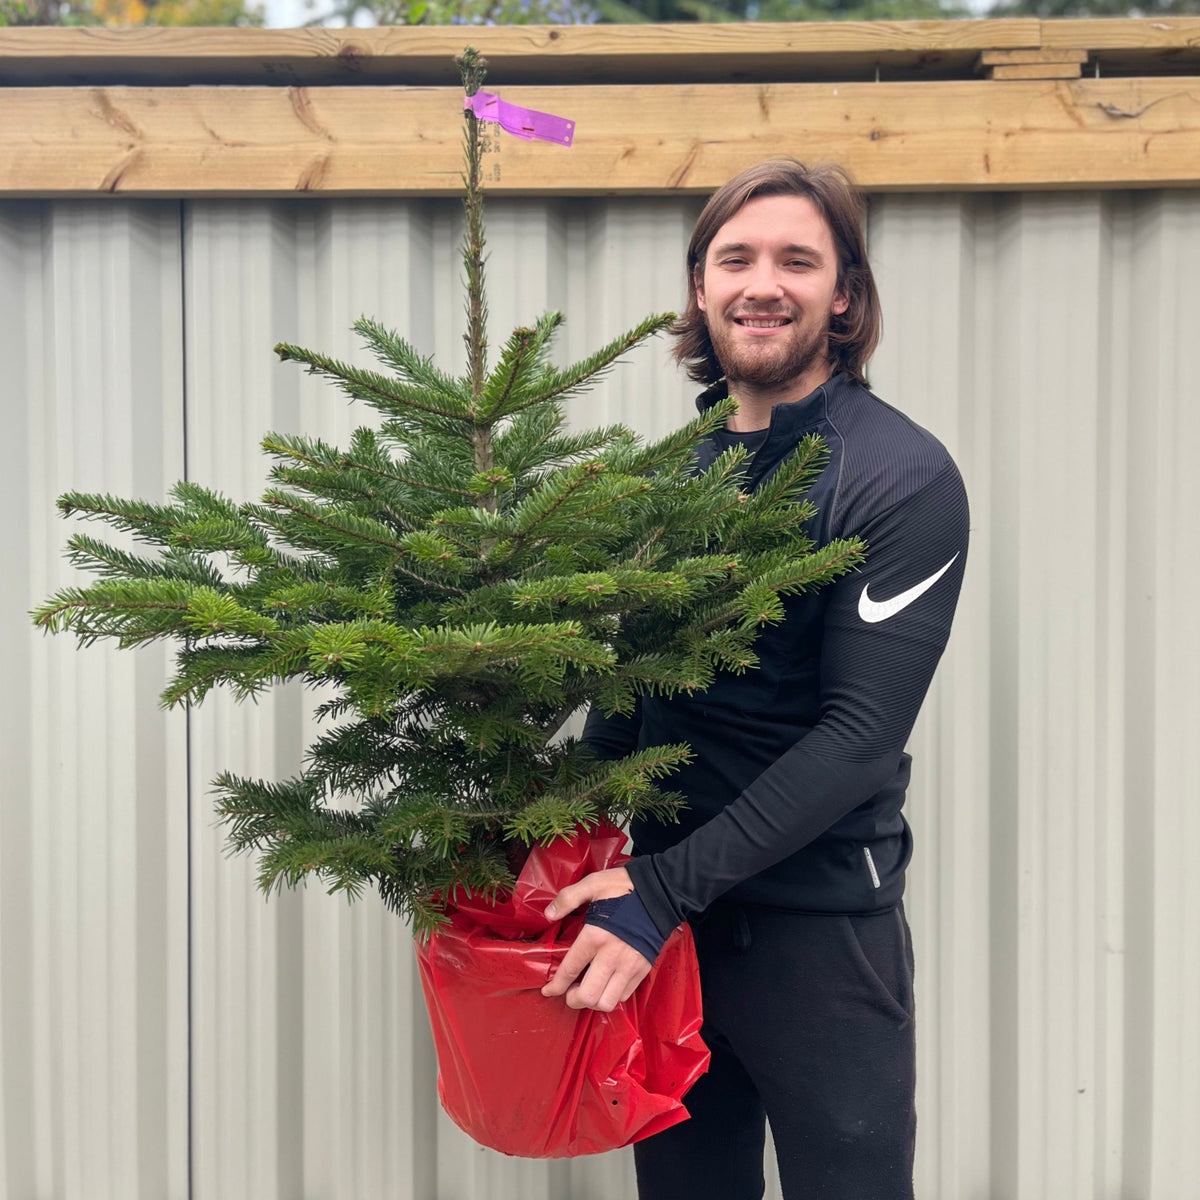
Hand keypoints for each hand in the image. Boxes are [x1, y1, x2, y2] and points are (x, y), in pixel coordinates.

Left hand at [541, 867, 651, 1011]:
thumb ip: (567, 898)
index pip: (570, 970)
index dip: (555, 986)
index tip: (548, 990)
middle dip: (574, 999)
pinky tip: (606, 985)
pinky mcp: (643, 969)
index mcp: (596, 936)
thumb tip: (549, 914)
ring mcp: (630, 965)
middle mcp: (612, 956)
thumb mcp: (592, 884)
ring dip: (593, 1002)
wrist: (661, 892)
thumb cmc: (624, 887)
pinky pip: (624, 995)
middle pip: (588, 996)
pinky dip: (611, 996)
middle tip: (570, 992)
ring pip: (607, 1002)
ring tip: (588, 991)